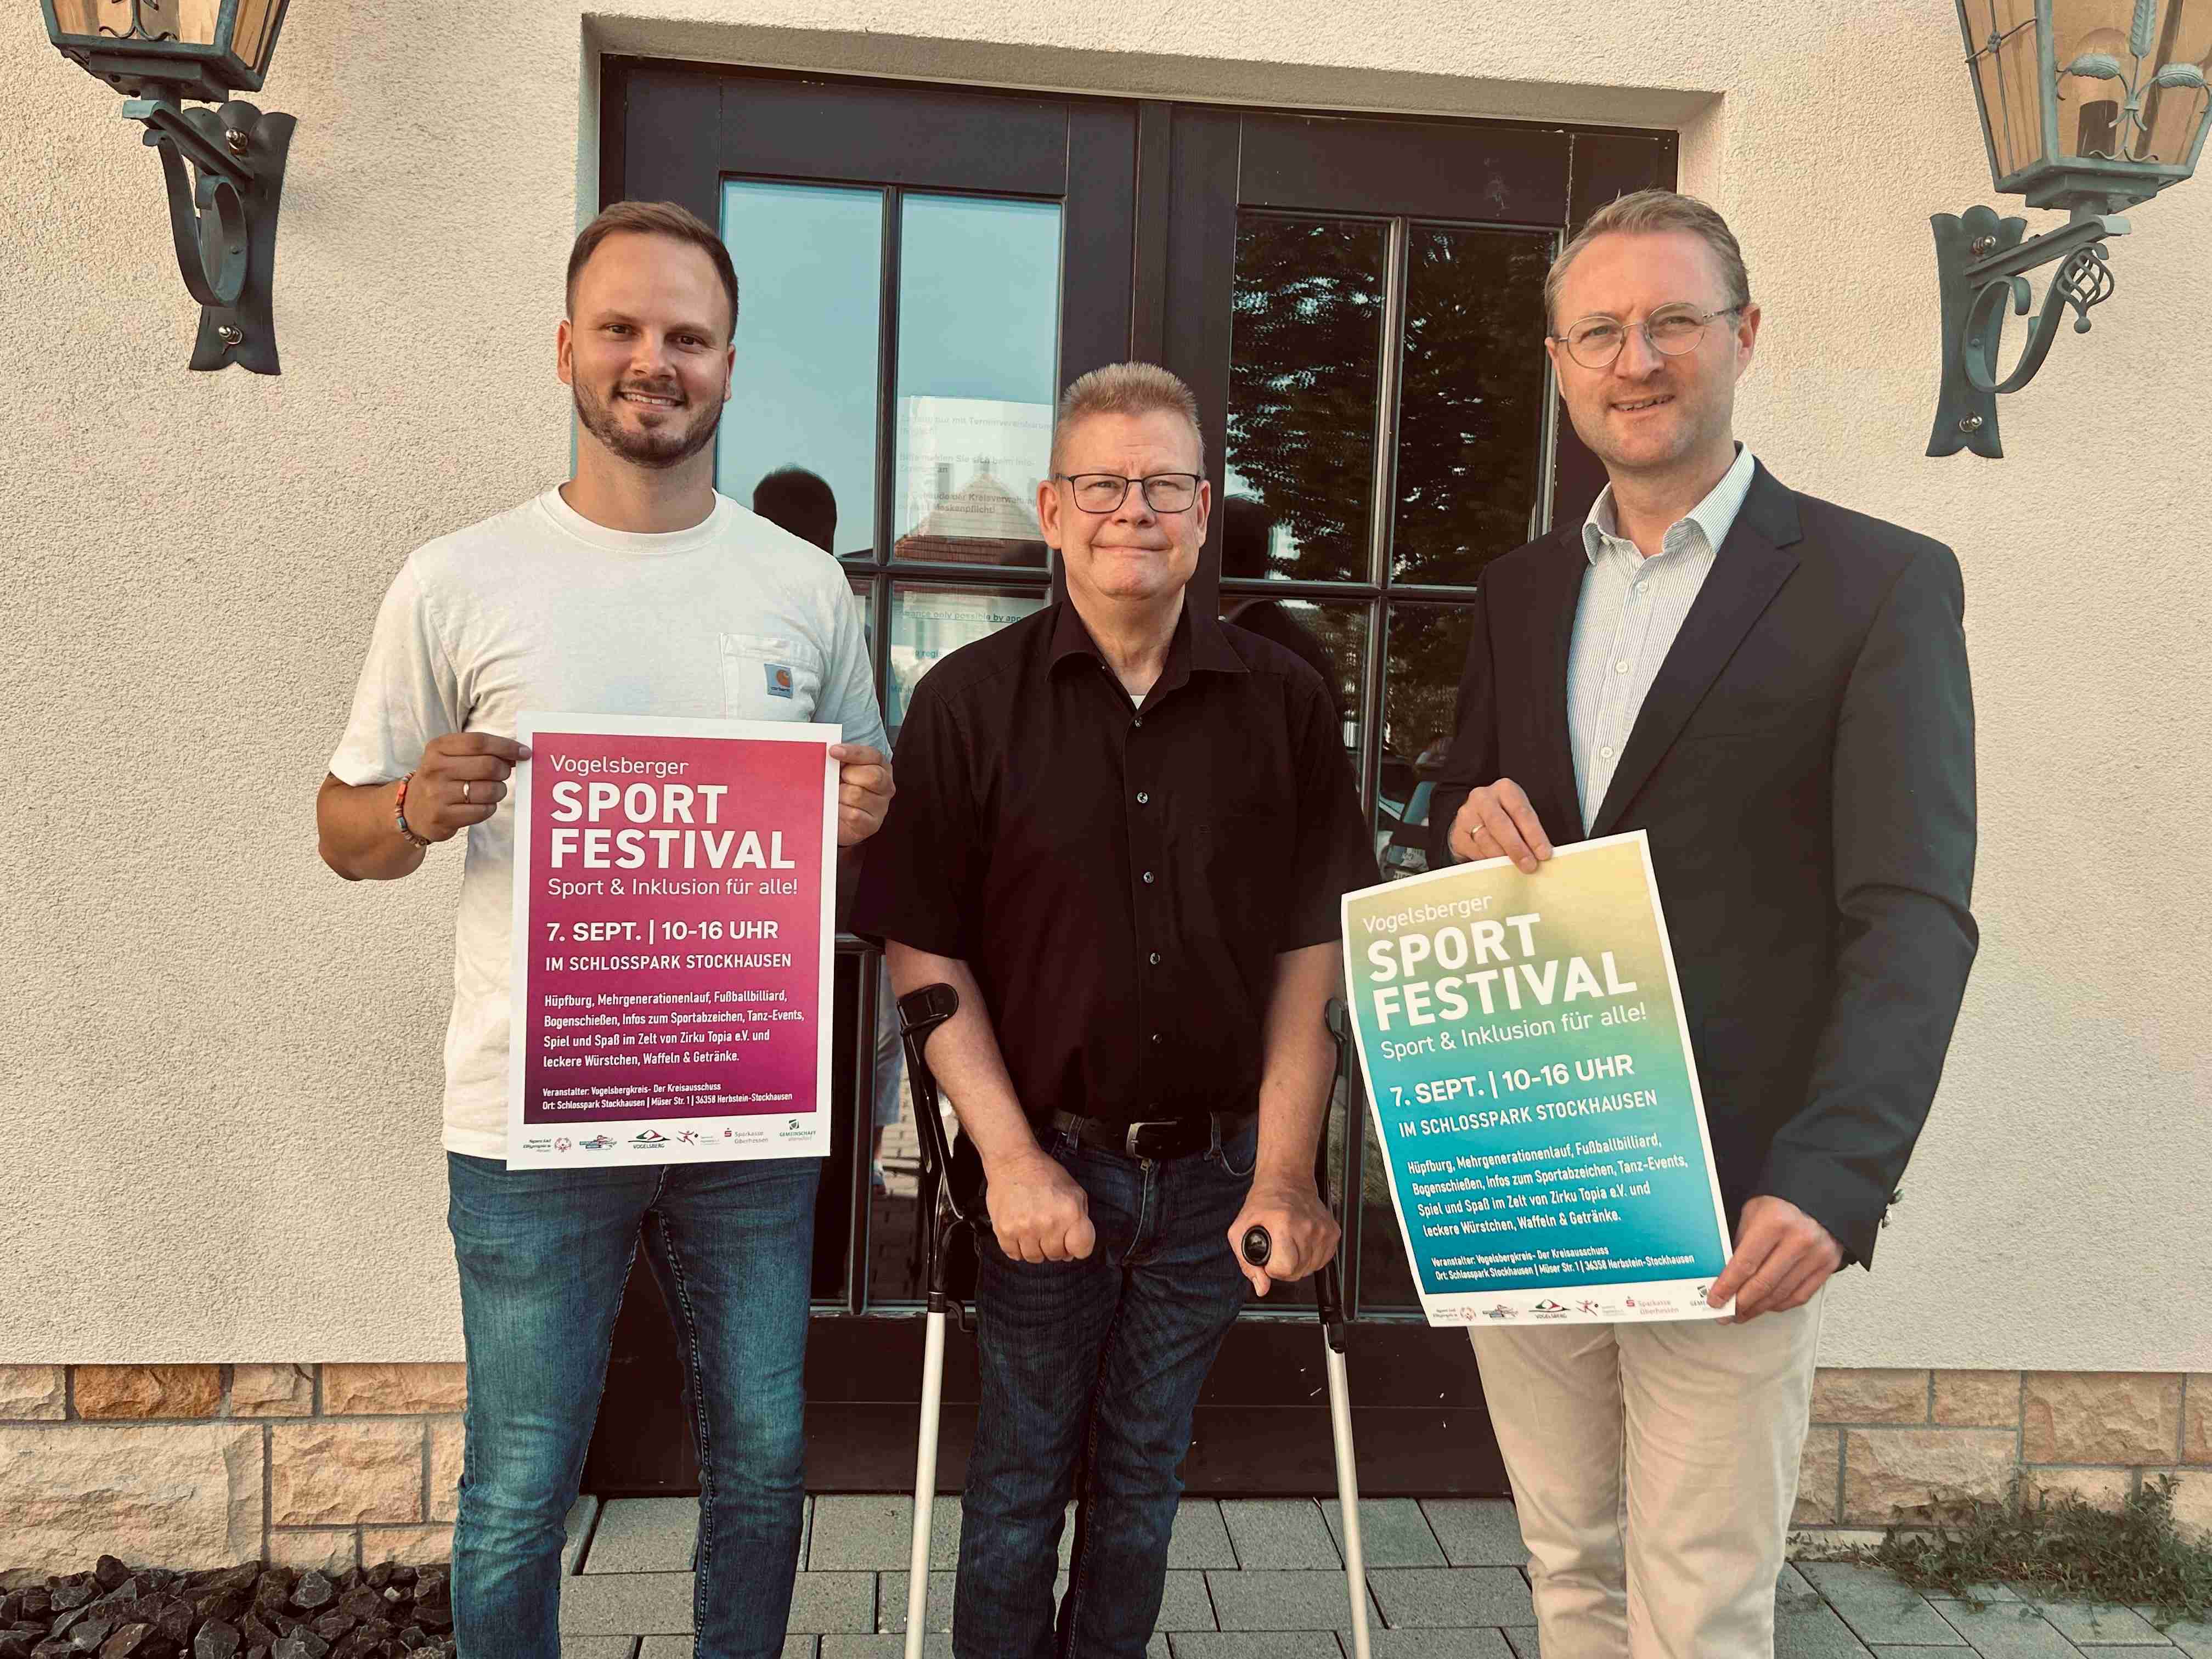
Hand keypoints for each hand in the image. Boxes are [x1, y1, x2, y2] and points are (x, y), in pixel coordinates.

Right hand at [403, 733, 528, 842]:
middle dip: (504, 771)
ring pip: (489, 790)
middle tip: (503, 774)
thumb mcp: (451, 756)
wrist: (411, 809)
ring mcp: (437, 794)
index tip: (524, 752)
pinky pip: (483, 811)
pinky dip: (489, 807)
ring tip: (492, 790)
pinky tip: (480, 804)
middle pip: (488, 766)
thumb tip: (518, 753)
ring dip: (499, 791)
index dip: (507, 747)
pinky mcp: (443, 816)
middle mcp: (435, 768)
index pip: (479, 742)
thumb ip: (481, 751)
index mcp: (438, 747)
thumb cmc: (441, 778)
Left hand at [831, 743, 893, 846]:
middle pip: (874, 776)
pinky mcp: (872, 825)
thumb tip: (831, 753)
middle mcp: (885, 787)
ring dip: (840, 795)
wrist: (835, 820)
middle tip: (839, 779)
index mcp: (881, 767)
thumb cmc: (840, 790)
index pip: (873, 756)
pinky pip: (854, 814)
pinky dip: (840, 810)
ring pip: (858, 795)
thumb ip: (840, 760)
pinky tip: (836, 809)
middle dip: (849, 775)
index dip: (853, 753)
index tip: (833, 751)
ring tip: (835, 796)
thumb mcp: (841, 770)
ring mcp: (881, 807)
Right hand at [984, 1148, 1095, 1263]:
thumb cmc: (1044, 1174)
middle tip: (1048, 1230)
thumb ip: (1080, 1219)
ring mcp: (1025, 1229)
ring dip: (1036, 1248)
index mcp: (1070, 1213)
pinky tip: (1020, 1233)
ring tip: (1033, 1230)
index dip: (1077, 1247)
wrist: (1013, 1161)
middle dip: (1055, 1246)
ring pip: (1035, 1258)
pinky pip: (1014, 1254)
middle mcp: (1048, 1223)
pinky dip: (1018, 1248)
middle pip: (1057, 1255)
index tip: (1071, 1242)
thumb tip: (1072, 1249)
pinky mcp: (1005, 1230)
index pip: (1082, 1250)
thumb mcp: (1074, 1191)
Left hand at [1228, 1178, 1339, 1296]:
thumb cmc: (1264, 1203)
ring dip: (1298, 1264)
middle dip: (1284, 1268)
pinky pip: (1323, 1260)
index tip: (1268, 1258)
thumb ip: (1247, 1264)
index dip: (1272, 1269)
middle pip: (1299, 1272)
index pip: (1285, 1268)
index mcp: (1284, 1224)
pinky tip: (1301, 1243)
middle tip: (1277, 1249)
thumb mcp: (1240, 1230)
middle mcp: (1308, 1226)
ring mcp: (1323, 1229)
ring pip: (1312, 1269)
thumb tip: (1261, 1287)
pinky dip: (1311, 1257)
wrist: (1287, 1181)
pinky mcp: (1333, 1231)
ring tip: (1289, 1245)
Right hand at [1447, 778, 1553, 872]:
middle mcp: (1483, 798)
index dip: (1534, 835)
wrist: (1475, 818)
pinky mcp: (1458, 833)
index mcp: (1505, 789)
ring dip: (1502, 857)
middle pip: (1500, 824)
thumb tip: (1540, 855)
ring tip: (1514, 867)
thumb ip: (1528, 832)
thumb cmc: (1505, 817)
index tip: (1544, 853)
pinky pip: (1474, 850)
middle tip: (1529, 865)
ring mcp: (1467, 815)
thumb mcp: (1519, 816)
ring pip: (1485, 839)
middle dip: (1516, 848)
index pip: (1522, 812)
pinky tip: (1496, 864)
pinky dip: (1487, 860)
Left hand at [1709, 1195, 1841, 1321]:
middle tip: (1726, 1314)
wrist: (1820, 1196)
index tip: (1715, 1300)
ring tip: (1743, 1314)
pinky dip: (1780, 1305)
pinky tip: (1766, 1306)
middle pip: (1763, 1284)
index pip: (1745, 1264)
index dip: (1727, 1287)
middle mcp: (1798, 1240)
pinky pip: (1800, 1295)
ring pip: (1781, 1294)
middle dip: (1741, 1304)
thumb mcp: (1753, 1212)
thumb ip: (1740, 1242)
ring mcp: (1816, 1255)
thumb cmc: (1782, 1202)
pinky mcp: (1828, 1266)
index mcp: (1774, 1222)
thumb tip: (1725, 1275)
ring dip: (1758, 1309)